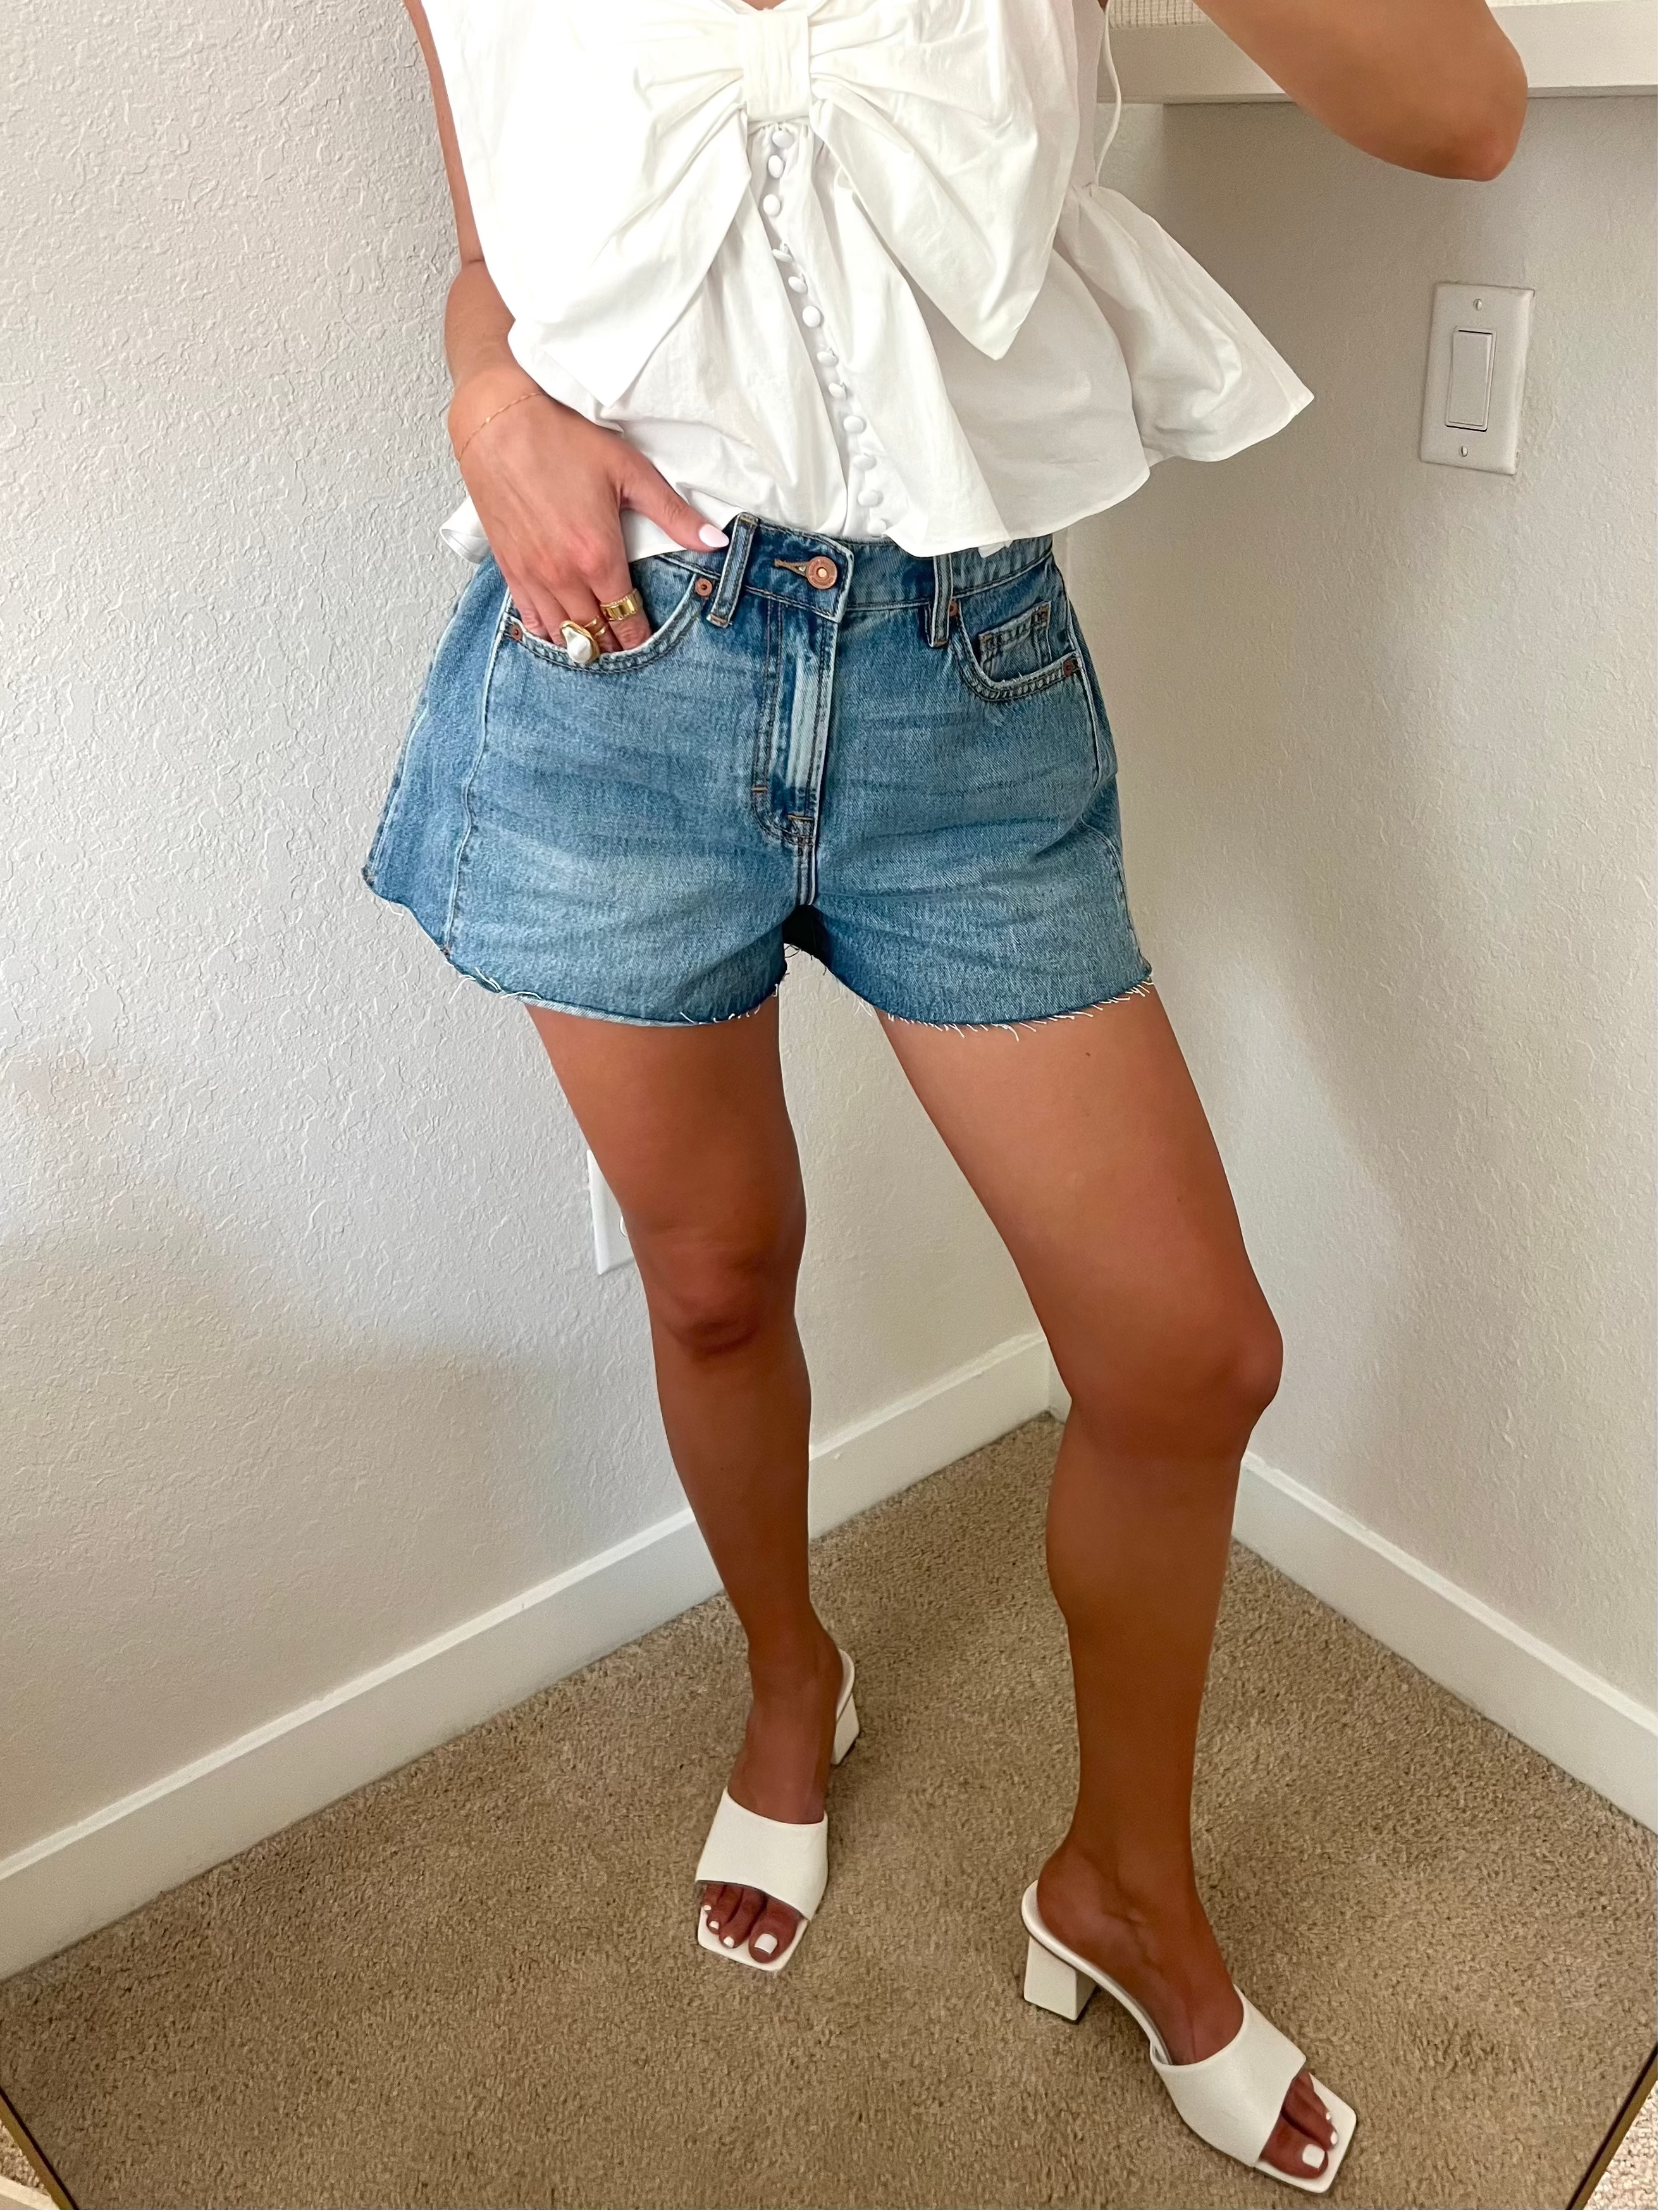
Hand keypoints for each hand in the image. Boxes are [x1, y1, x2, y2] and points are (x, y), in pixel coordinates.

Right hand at [449, 371, 726, 650]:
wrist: (499, 424)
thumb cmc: (564, 440)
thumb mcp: (630, 472)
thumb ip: (674, 514)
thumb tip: (715, 541)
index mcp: (599, 557)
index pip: (627, 620)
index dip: (640, 637)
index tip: (648, 641)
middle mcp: (565, 576)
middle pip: (595, 635)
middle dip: (614, 645)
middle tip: (626, 647)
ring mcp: (534, 577)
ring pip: (562, 636)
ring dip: (582, 645)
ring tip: (598, 644)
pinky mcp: (510, 570)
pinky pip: (530, 620)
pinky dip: (548, 632)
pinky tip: (561, 632)